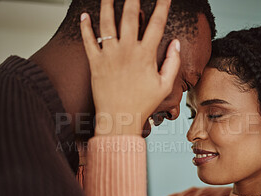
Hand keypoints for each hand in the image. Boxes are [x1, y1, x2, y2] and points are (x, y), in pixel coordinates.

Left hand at [80, 0, 180, 135]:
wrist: (119, 118)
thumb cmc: (142, 104)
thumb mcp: (164, 85)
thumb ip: (172, 62)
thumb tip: (175, 43)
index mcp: (145, 55)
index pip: (156, 23)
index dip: (162, 6)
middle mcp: (127, 51)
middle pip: (130, 15)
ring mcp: (109, 55)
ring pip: (107, 23)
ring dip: (107, 4)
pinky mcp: (95, 62)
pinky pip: (88, 40)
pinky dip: (85, 27)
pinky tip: (85, 15)